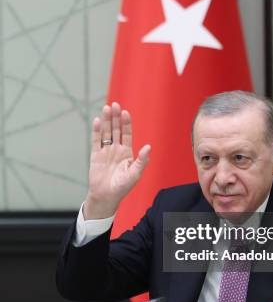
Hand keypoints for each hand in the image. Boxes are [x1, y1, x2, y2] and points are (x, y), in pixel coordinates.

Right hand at [84, 102, 150, 218]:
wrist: (106, 197)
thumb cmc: (122, 187)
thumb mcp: (135, 174)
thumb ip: (142, 160)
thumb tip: (148, 147)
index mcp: (127, 152)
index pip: (126, 134)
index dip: (126, 123)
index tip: (125, 112)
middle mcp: (116, 149)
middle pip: (116, 129)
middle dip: (116, 117)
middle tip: (114, 104)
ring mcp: (105, 151)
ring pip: (106, 132)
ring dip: (107, 121)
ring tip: (106, 108)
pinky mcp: (95, 155)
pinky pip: (96, 141)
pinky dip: (97, 131)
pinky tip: (98, 121)